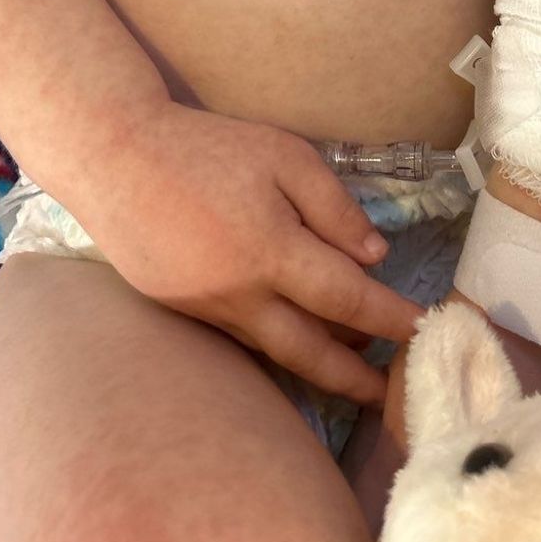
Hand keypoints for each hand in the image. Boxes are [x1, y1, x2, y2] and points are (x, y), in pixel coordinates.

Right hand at [72, 104, 423, 405]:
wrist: (115, 156)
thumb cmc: (208, 147)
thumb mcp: (285, 156)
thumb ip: (334, 208)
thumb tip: (375, 257)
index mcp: (272, 252)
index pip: (347, 299)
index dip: (390, 319)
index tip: (425, 331)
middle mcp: (240, 295)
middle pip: (310, 353)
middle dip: (355, 378)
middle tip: (392, 393)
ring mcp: (206, 309)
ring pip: (274, 349)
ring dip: (317, 363)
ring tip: (353, 368)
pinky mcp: (181, 310)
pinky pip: (241, 336)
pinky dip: (275, 342)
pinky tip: (294, 335)